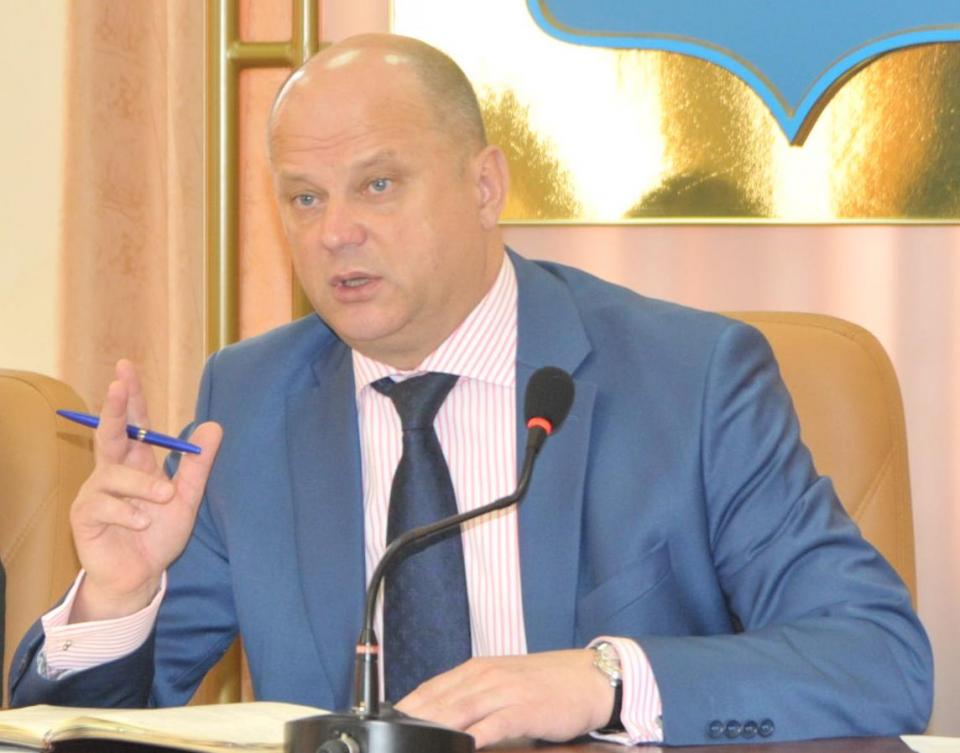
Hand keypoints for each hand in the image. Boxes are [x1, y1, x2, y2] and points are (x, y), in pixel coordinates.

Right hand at [69, 360, 221, 621]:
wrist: (141, 576)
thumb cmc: (158, 534)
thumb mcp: (187, 499)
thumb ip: (198, 466)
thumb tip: (215, 426)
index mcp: (136, 463)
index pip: (133, 423)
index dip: (131, 397)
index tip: (127, 369)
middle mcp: (112, 471)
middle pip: (110, 433)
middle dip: (116, 408)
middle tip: (120, 384)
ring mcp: (95, 493)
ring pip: (114, 475)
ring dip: (143, 485)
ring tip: (163, 499)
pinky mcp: (84, 516)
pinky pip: (105, 504)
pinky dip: (130, 512)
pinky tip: (142, 523)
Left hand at [395, 650, 613, 747]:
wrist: (588, 678)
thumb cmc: (545, 685)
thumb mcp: (503, 685)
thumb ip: (474, 699)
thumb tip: (443, 721)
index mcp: (477, 670)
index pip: (431, 689)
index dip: (405, 707)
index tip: (383, 724)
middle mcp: (487, 676)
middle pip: (440, 700)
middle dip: (412, 720)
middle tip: (390, 739)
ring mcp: (506, 691)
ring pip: (462, 709)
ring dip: (436, 726)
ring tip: (415, 741)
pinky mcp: (526, 708)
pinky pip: (497, 722)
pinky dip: (478, 733)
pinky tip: (464, 744)